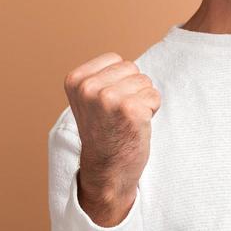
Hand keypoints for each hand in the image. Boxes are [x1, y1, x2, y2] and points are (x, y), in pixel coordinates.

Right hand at [63, 53, 160, 223]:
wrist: (106, 170)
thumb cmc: (103, 133)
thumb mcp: (89, 100)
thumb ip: (100, 78)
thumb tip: (127, 63)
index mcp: (75, 80)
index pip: (115, 59)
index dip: (119, 81)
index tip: (107, 106)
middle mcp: (88, 88)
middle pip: (132, 68)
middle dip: (133, 89)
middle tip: (118, 116)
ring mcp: (108, 98)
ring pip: (145, 81)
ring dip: (142, 101)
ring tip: (126, 121)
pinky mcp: (130, 110)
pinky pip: (154, 97)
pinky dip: (151, 111)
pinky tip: (136, 126)